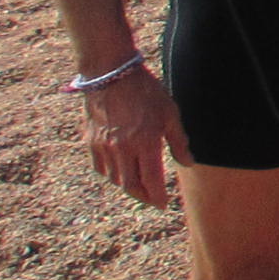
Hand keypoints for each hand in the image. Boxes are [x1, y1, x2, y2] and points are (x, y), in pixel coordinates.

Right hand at [82, 64, 184, 208]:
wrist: (111, 75)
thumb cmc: (145, 91)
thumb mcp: (170, 113)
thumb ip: (179, 141)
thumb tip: (188, 162)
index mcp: (144, 142)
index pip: (151, 179)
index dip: (158, 195)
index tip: (163, 204)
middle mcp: (122, 148)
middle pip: (130, 184)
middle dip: (143, 196)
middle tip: (152, 200)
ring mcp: (103, 146)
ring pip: (114, 179)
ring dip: (127, 187)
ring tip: (139, 188)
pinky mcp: (90, 142)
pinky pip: (100, 168)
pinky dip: (111, 175)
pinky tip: (120, 173)